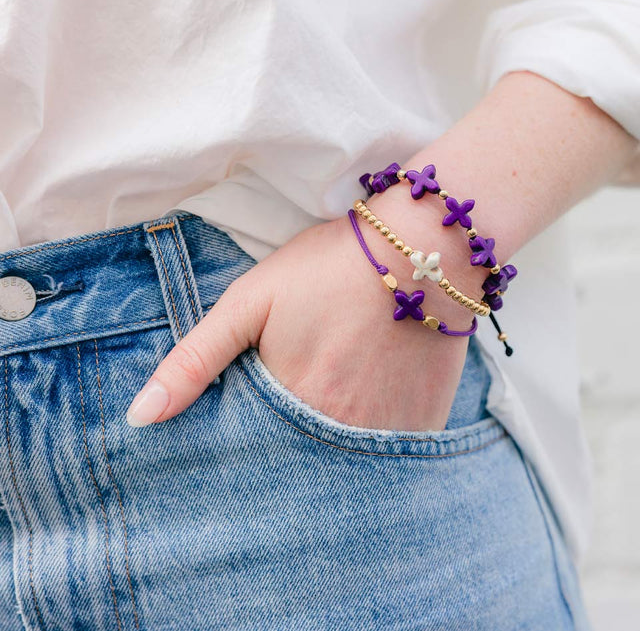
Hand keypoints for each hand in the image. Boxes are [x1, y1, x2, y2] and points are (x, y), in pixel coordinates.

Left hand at [125, 207, 473, 431]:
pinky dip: (376, 441)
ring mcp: (389, 433)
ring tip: (335, 400)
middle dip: (290, 448)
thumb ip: (195, 359)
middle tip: (302, 399)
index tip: (256, 414)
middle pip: (300, 463)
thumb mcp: (251, 300)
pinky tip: (372, 401)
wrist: (422, 246)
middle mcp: (341, 433)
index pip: (254, 453)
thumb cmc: (330, 266)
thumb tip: (140, 418)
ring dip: (333, 446)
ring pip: (347, 466)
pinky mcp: (425, 424)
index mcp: (291, 405)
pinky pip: (392, 455)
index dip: (249, 438)